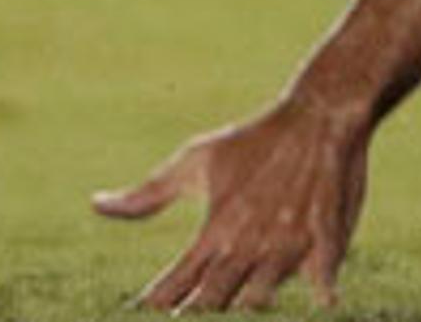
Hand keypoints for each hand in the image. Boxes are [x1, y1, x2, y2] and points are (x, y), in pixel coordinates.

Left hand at [93, 91, 371, 311]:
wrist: (318, 117)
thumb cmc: (253, 141)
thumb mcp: (196, 161)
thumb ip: (148, 194)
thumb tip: (95, 205)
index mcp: (214, 231)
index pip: (174, 287)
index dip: (154, 306)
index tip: (132, 315)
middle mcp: (246, 247)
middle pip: (210, 307)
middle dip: (191, 315)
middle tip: (175, 319)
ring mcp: (286, 251)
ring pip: (255, 305)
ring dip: (237, 313)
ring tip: (219, 315)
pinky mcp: (325, 249)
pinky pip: (321, 290)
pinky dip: (318, 304)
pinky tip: (318, 308)